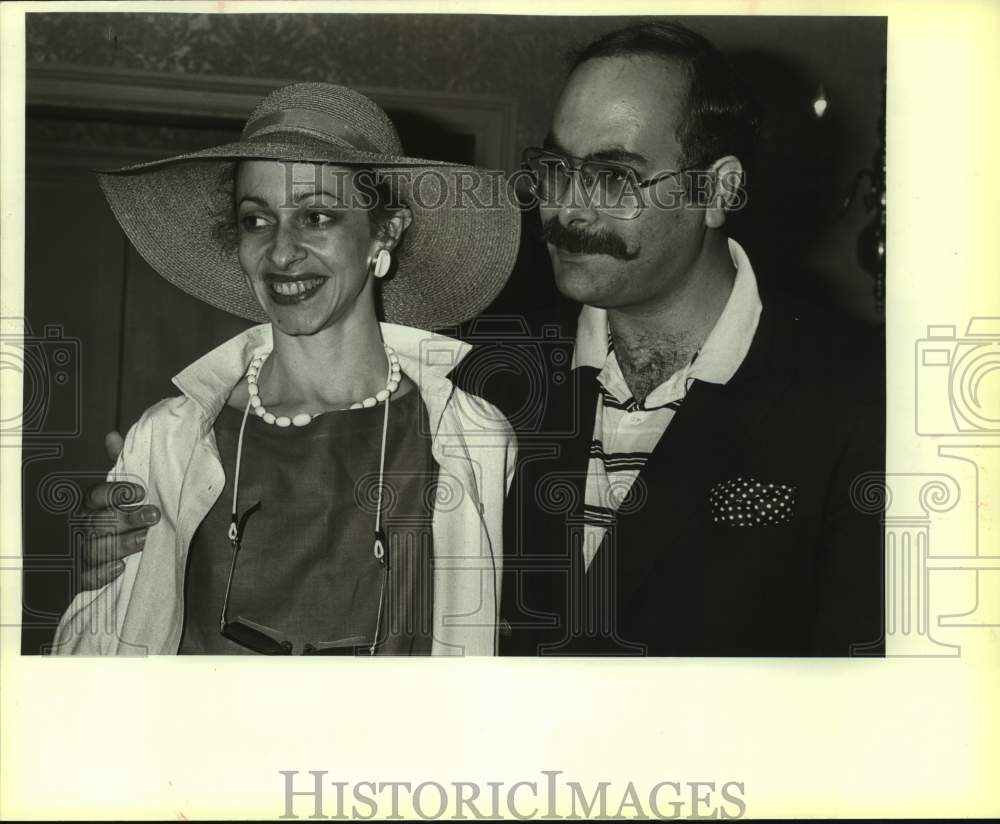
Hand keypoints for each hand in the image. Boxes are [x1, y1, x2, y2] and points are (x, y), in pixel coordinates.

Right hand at [76, 431, 160, 590]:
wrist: (110, 545)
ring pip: (95, 548)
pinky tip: (119, 568)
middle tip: (153, 515)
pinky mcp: (86, 573)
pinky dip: (101, 574)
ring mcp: (85, 550)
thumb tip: (112, 436)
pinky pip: (87, 577)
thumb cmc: (118, 512)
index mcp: (93, 504)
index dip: (116, 493)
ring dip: (121, 543)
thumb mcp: (121, 487)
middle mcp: (86, 526)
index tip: (141, 492)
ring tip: (145, 539)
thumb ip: (120, 463)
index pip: (96, 495)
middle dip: (126, 518)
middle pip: (99, 522)